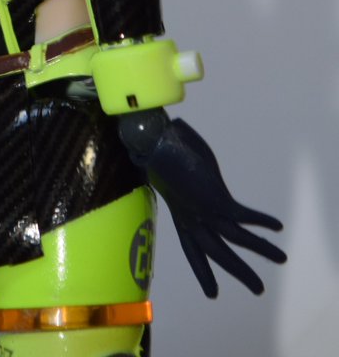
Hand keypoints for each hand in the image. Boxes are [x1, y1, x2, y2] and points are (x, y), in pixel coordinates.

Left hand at [119, 110, 285, 296]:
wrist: (152, 140)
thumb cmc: (160, 153)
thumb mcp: (175, 177)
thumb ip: (189, 187)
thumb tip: (197, 182)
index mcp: (180, 215)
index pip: (192, 251)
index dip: (203, 272)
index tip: (213, 294)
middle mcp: (192, 218)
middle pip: (218, 254)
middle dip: (239, 272)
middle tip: (259, 290)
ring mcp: (204, 210)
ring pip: (236, 239)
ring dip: (261, 249)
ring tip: (283, 258)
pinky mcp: (215, 198)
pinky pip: (243, 216)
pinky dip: (261, 221)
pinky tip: (278, 226)